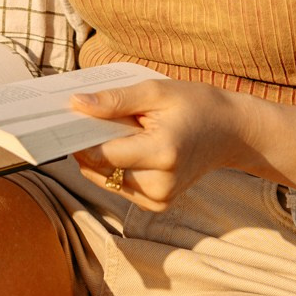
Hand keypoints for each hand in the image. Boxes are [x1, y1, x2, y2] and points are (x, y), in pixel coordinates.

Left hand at [68, 77, 238, 211]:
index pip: (102, 154)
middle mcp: (160, 185)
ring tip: (119, 129)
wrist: (231, 132)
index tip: (65, 118)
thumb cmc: (195, 105)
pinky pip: (117, 185)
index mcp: (162, 154)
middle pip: (99, 168)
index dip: (78, 137)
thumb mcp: (156, 91)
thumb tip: (75, 105)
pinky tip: (129, 145)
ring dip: (100, 155)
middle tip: (90, 117)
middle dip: (87, 144)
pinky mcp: (157, 204)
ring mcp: (159, 199)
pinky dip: (114, 166)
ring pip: (104, 179)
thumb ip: (114, 100)